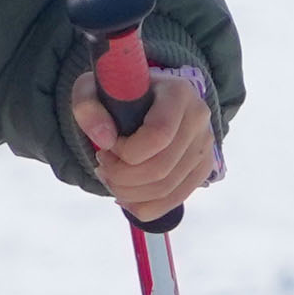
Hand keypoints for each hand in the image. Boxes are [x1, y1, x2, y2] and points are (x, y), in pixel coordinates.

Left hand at [72, 66, 220, 225]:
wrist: (146, 98)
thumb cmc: (119, 92)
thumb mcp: (93, 87)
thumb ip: (88, 106)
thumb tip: (105, 140)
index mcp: (178, 93)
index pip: (158, 136)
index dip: (126, 152)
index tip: (107, 146)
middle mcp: (199, 119)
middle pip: (161, 168)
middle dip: (121, 176)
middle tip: (102, 165)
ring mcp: (205, 146)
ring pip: (166, 189)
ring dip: (128, 192)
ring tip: (109, 176)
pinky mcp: (202, 169)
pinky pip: (173, 201)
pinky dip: (143, 207)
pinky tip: (124, 196)